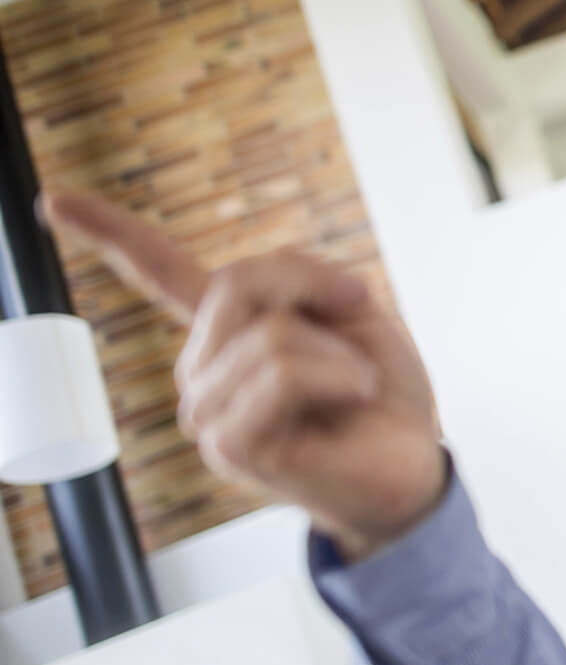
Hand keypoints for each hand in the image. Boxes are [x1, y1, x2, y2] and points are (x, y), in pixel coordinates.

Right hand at [42, 192, 446, 561]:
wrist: (412, 463)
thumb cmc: (382, 389)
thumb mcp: (352, 308)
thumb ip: (293, 277)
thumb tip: (243, 282)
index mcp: (225, 329)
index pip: (156, 271)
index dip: (107, 231)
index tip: (53, 200)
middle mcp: (200, 368)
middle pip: (238, 282)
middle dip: (316, 286)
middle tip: (361, 312)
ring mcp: (207, 410)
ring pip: (269, 332)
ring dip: (338, 350)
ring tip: (356, 383)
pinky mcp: (229, 446)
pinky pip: (284, 374)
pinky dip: (341, 376)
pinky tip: (355, 398)